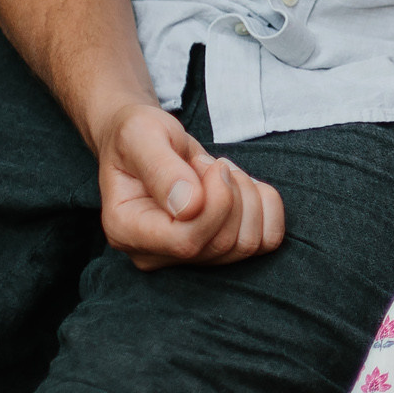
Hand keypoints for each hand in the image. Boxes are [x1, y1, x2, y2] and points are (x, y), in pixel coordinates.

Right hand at [97, 101, 285, 270]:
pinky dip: (266, 206)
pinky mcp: (215, 249)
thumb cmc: (137, 136)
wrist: (145, 142)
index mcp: (127, 230)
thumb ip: (161, 169)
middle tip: (213, 164)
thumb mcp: (141, 135)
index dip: (216, 203)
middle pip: (222, 243)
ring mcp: (186, 257)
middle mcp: (154, 253)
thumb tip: (189, 207)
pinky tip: (243, 185)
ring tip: (222, 173)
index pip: (187, 241)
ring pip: (246, 244)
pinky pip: (265, 240)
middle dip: (232, 193)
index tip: (212, 165)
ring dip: (248, 197)